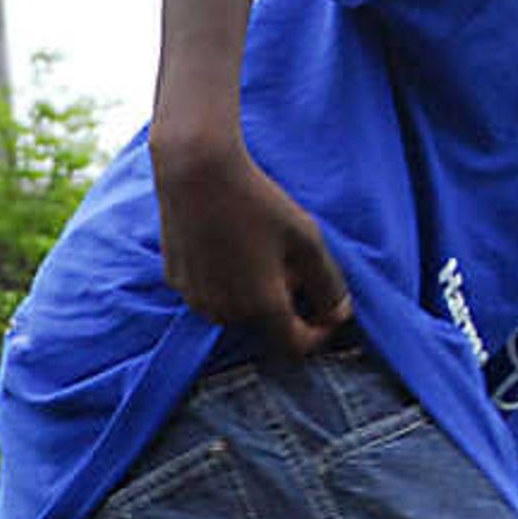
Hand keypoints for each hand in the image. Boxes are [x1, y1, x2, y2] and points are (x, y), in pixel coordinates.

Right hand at [153, 137, 349, 356]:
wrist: (196, 172)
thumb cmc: (255, 200)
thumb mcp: (305, 238)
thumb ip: (328, 282)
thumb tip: (340, 314)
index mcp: (263, 306)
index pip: (296, 346)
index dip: (318, 333)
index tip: (326, 311)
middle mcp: (227, 313)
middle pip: (266, 324)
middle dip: (284, 301)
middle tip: (290, 261)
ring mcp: (197, 299)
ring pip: (236, 311)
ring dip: (253, 293)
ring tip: (259, 250)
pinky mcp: (177, 282)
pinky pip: (209, 293)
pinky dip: (225, 280)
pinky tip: (228, 244)